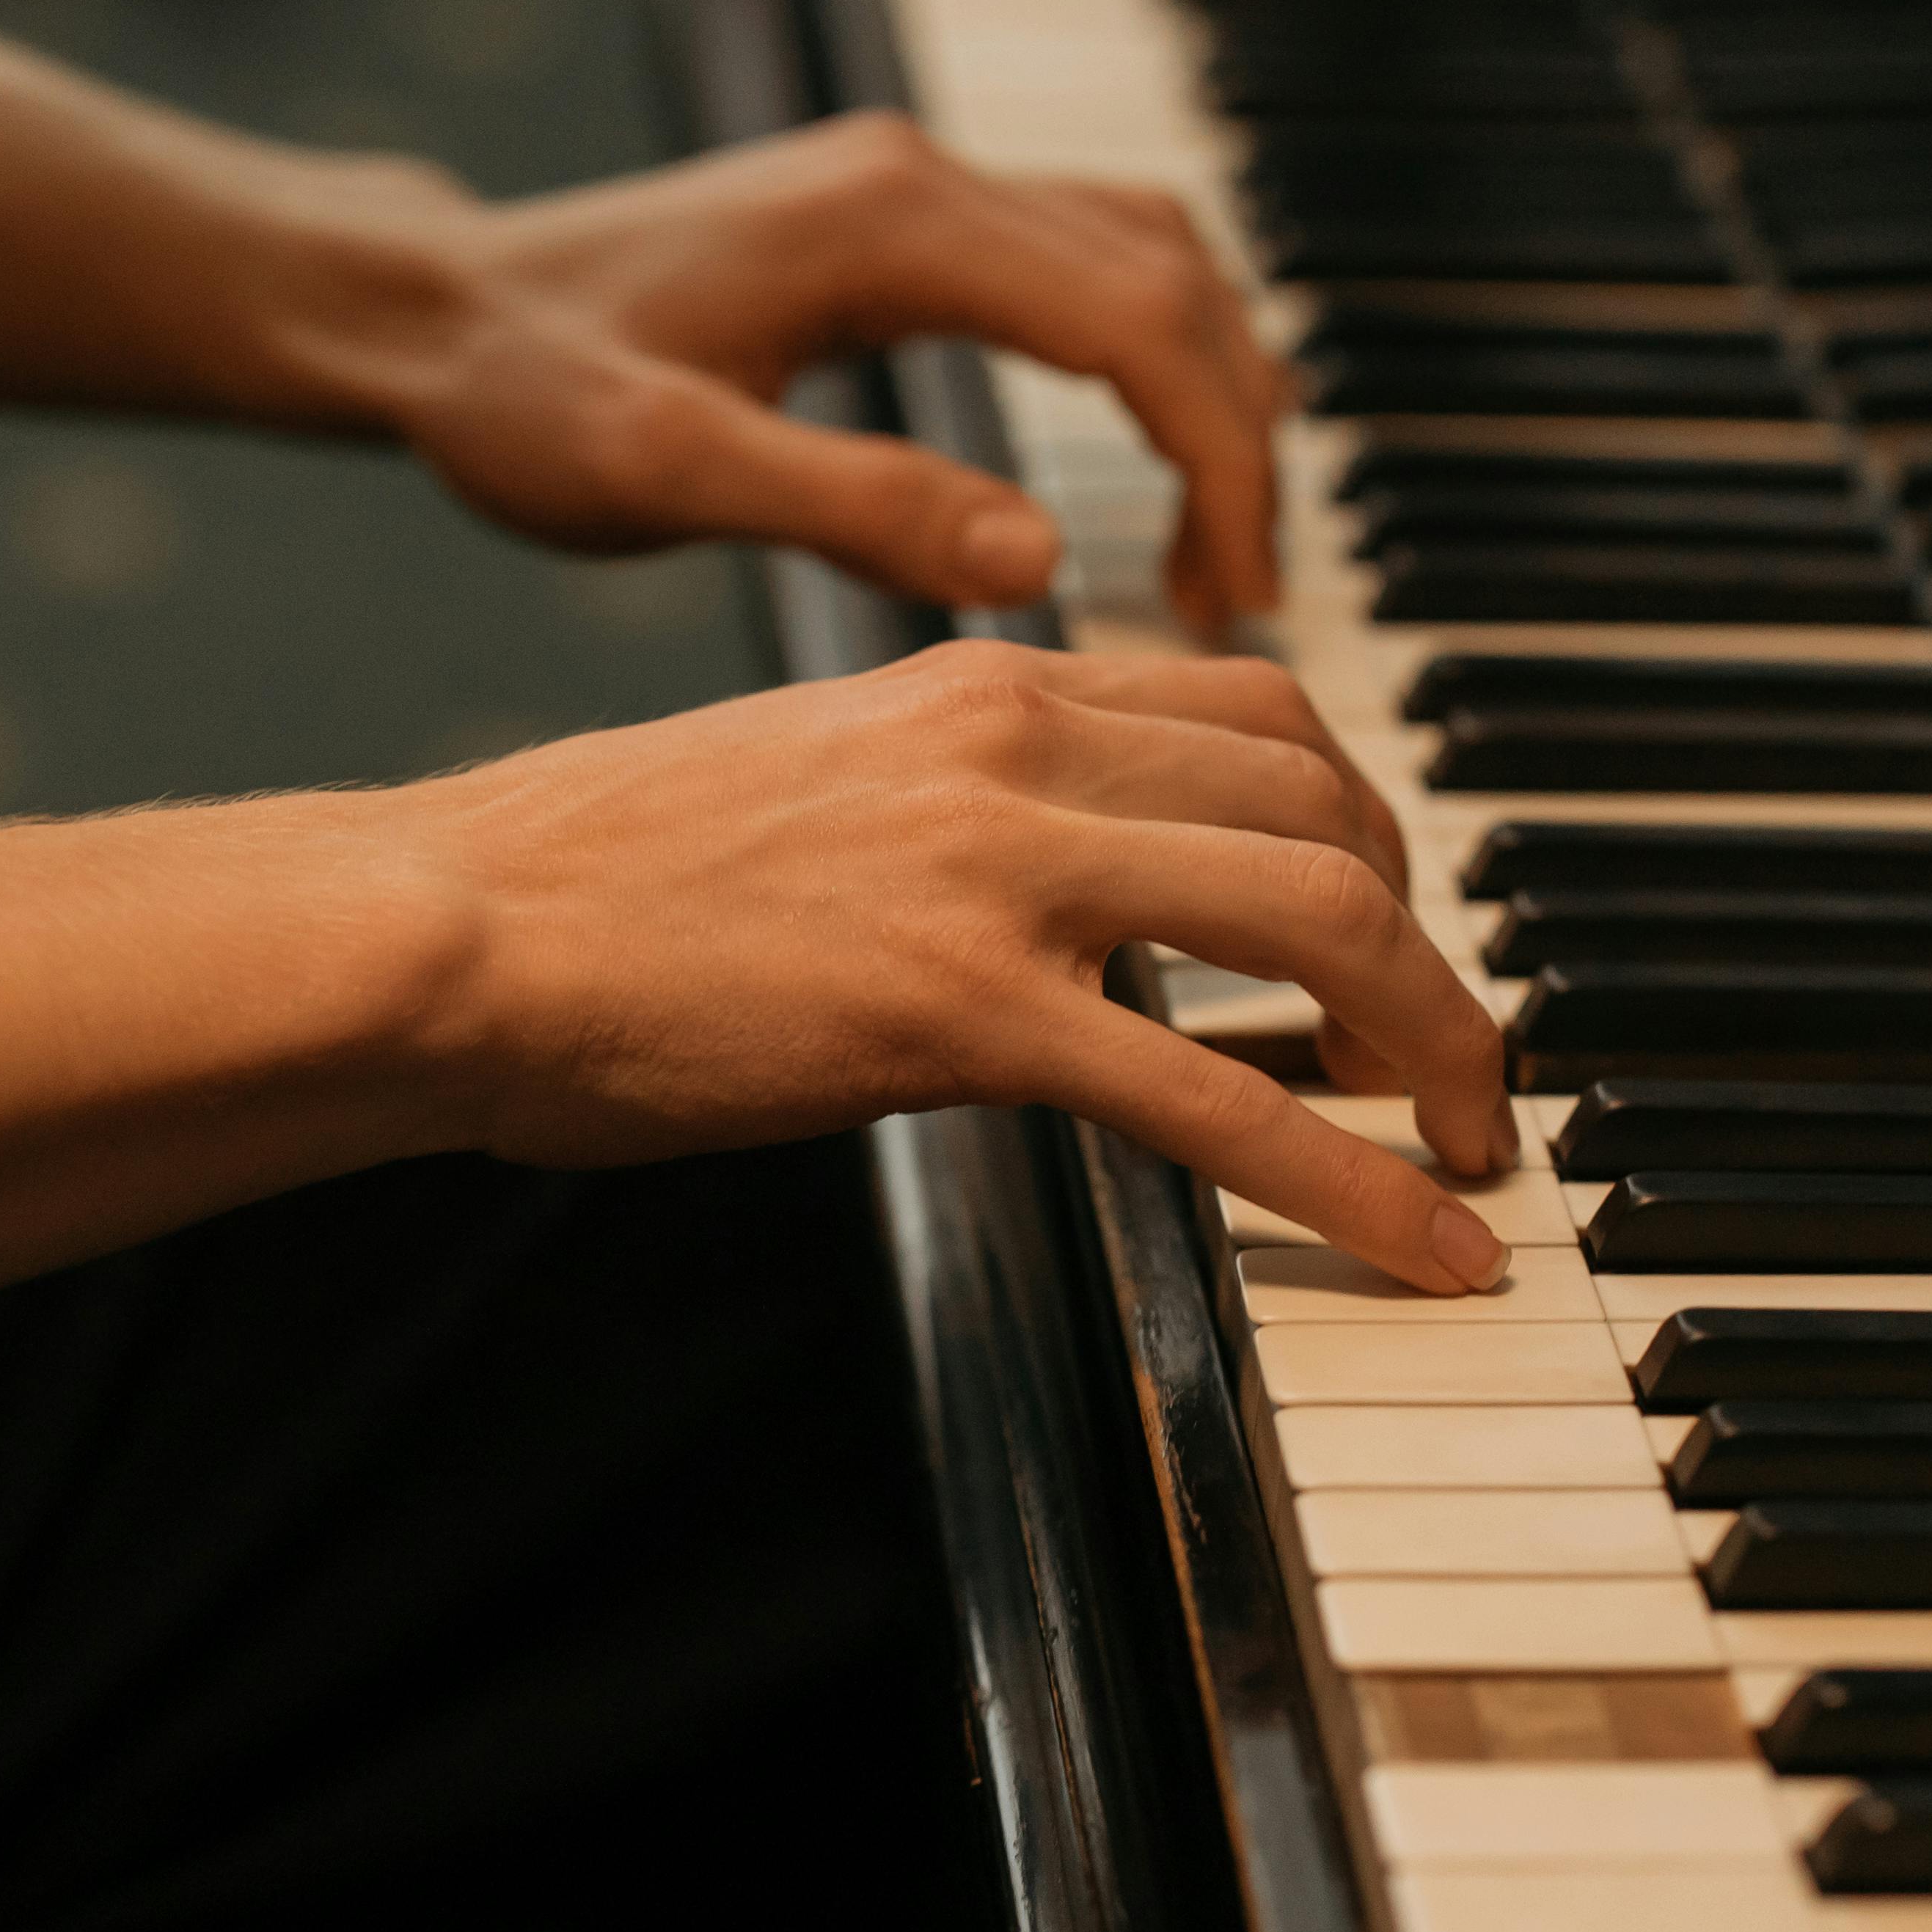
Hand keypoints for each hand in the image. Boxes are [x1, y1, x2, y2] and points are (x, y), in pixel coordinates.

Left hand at [304, 115, 1284, 631]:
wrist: (433, 318)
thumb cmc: (522, 398)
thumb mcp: (666, 474)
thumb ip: (851, 509)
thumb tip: (1039, 555)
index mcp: (892, 226)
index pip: (1140, 321)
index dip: (1218, 460)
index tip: (1236, 592)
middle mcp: (922, 178)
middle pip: (1171, 279)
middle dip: (1235, 439)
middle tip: (1240, 596)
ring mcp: (914, 190)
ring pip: (1145, 258)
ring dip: (1207, 392)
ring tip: (1208, 550)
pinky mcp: (897, 225)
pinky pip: (1085, 267)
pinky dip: (1149, 360)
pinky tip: (1141, 467)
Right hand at [398, 642, 1511, 1289]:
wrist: (455, 923)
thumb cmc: (597, 878)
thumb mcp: (813, 778)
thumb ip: (958, 801)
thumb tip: (1055, 882)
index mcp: (987, 680)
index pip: (1264, 711)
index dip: (1370, 827)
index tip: (1388, 928)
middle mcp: (1017, 743)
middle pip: (1333, 812)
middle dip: (1434, 946)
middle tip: (1454, 1062)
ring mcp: (996, 872)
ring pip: (1320, 925)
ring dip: (1439, 1044)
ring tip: (1476, 1147)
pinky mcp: (959, 1011)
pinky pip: (1223, 1102)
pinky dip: (1361, 1184)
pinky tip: (1431, 1252)